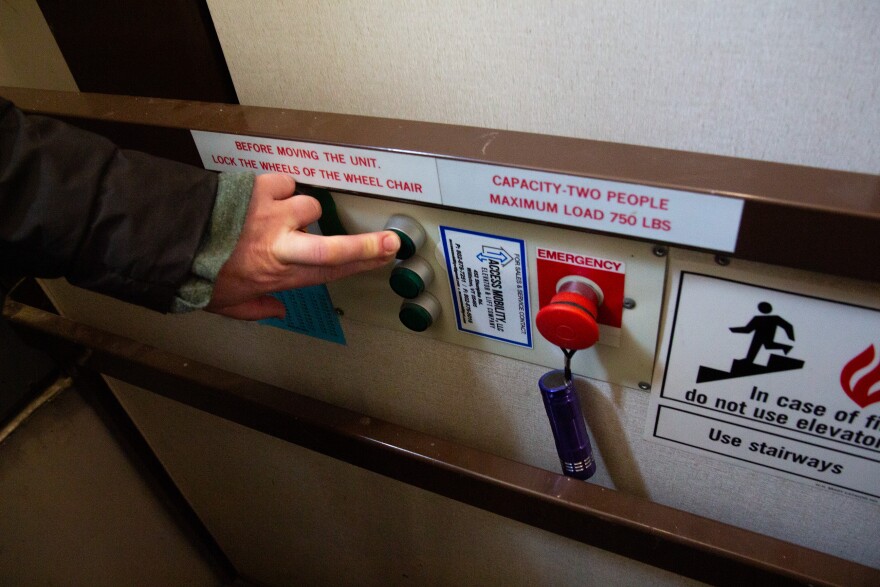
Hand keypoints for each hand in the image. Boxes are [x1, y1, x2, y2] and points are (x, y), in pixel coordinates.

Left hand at [206, 174, 399, 319]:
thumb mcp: (225, 303)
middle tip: (390, 243)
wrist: (168, 239)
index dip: (361, 265)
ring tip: (279, 215)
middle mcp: (283, 246)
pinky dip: (279, 187)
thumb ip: (257, 308)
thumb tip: (279, 311)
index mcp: (279, 274)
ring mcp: (274, 215)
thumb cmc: (195, 274)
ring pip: (308, 205)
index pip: (330, 272)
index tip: (384, 258)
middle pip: (335, 248)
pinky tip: (265, 196)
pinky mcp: (260, 189)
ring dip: (299, 210)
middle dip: (367, 246)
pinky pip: (285, 182)